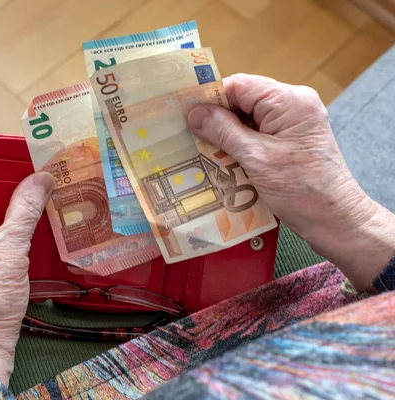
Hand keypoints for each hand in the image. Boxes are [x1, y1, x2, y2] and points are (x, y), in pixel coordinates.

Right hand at [188, 74, 394, 290]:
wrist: (336, 220)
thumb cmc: (301, 189)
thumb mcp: (256, 158)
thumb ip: (224, 131)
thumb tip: (194, 113)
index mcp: (289, 101)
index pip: (240, 85)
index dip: (211, 98)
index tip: (185, 115)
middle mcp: (294, 104)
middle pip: (243, 100)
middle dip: (217, 118)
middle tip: (188, 134)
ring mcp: (294, 122)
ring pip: (248, 118)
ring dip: (226, 134)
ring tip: (200, 148)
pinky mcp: (291, 140)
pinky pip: (258, 133)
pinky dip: (239, 144)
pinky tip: (221, 158)